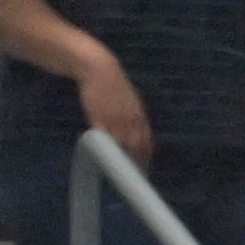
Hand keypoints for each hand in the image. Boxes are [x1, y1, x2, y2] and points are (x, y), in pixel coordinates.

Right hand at [76, 50, 152, 166]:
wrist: (98, 67)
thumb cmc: (112, 84)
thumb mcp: (129, 100)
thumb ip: (133, 117)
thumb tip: (137, 131)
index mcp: (139, 115)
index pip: (146, 141)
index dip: (146, 156)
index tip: (145, 169)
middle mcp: (131, 119)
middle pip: (138, 146)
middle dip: (137, 163)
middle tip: (134, 177)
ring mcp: (115, 118)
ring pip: (123, 145)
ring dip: (123, 160)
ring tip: (120, 173)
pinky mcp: (99, 117)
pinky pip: (105, 138)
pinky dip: (106, 149)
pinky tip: (103, 158)